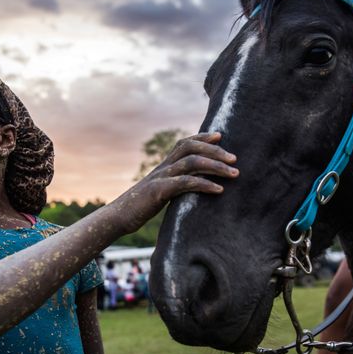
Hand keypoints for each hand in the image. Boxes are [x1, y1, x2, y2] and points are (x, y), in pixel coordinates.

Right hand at [115, 132, 238, 231]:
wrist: (117, 218)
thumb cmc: (140, 208)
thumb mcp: (159, 193)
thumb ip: (174, 186)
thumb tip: (191, 189)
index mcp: (163, 166)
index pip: (184, 143)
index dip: (202, 137)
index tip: (220, 135)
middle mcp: (163, 167)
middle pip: (191, 147)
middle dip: (215, 150)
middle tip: (235, 159)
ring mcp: (160, 177)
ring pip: (192, 162)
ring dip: (216, 166)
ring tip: (234, 174)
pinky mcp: (159, 191)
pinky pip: (185, 183)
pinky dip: (205, 184)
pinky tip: (219, 190)